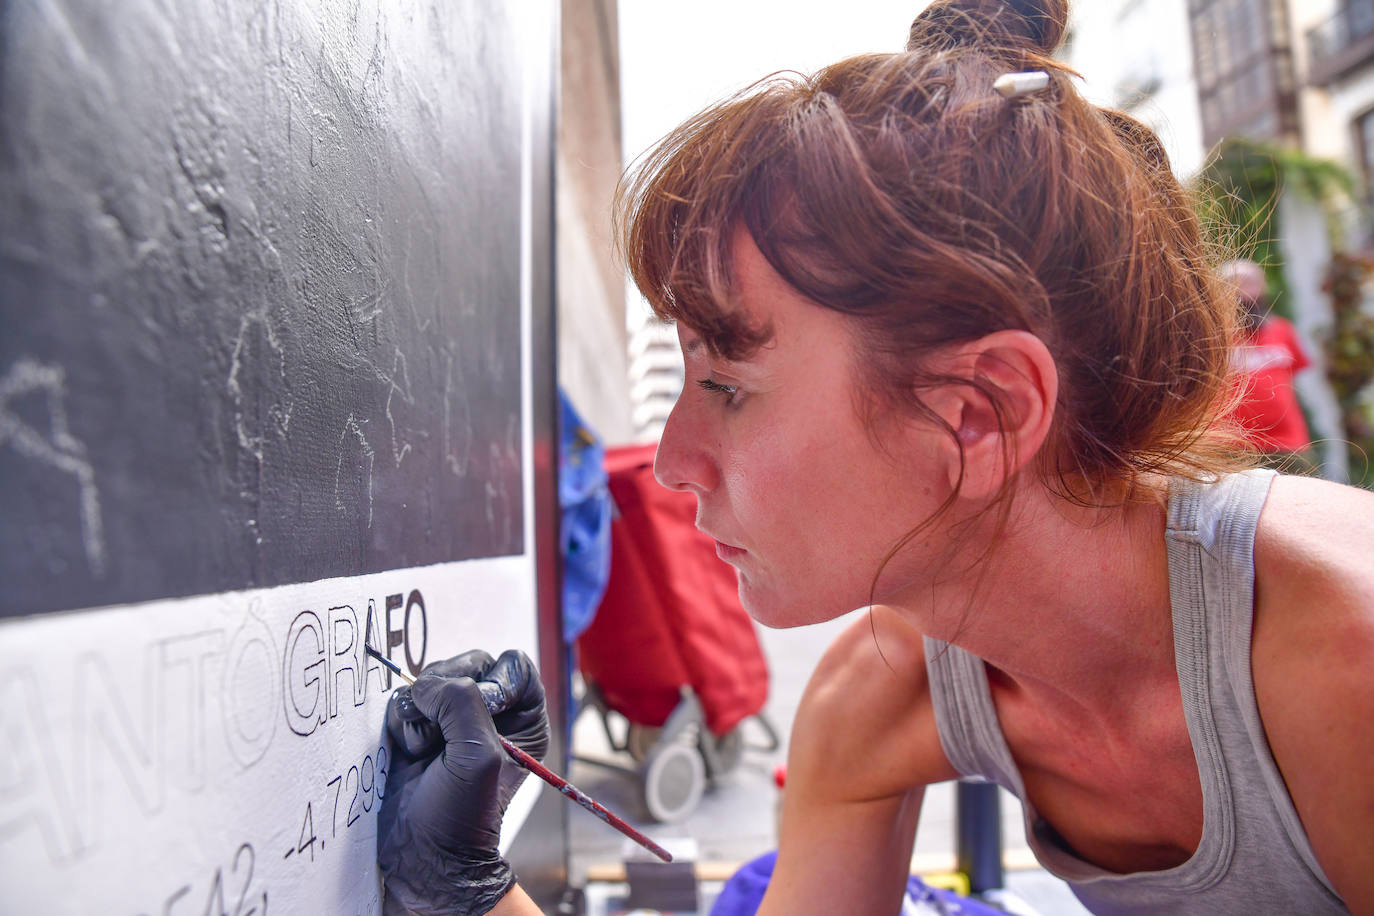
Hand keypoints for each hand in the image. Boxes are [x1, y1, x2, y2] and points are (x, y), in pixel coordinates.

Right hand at [377, 649, 549, 915]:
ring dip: (421, 714)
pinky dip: (403, 724)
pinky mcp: (417, 725)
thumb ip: (462, 704)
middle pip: (469, 662)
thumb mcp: (478, 756)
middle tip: (441, 733)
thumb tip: (428, 684)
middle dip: (448, 691)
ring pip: (430, 678)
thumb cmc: (462, 814)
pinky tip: (411, 755)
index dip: (494, 679)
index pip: (514, 665)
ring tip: (426, 751)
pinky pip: (404, 699)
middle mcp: (490, 712)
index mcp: (523, 717)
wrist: (421, 854)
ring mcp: (450, 716)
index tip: (482, 710)